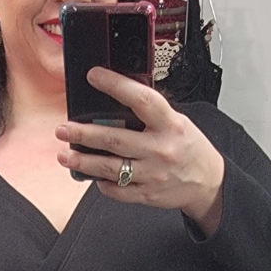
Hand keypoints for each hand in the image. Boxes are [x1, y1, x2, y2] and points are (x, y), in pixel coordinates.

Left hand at [56, 67, 224, 235]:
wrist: (208, 182)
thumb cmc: (189, 148)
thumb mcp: (177, 122)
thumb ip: (150, 115)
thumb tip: (113, 102)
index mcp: (170, 124)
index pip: (140, 99)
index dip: (115, 85)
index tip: (93, 76)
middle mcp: (161, 148)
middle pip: (114, 139)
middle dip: (83, 134)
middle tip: (63, 129)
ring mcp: (153, 174)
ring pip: (110, 167)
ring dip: (82, 161)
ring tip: (64, 155)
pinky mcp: (147, 193)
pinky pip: (117, 190)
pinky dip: (101, 183)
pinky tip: (91, 176)